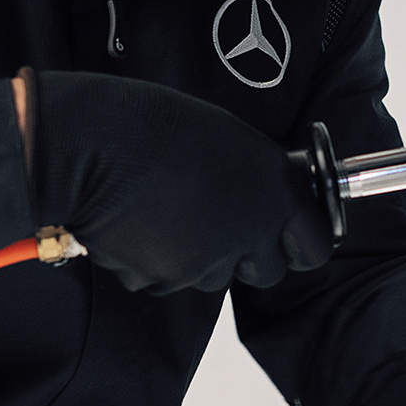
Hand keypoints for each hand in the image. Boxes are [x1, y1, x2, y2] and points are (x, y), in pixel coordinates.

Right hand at [23, 70, 331, 293]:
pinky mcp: (165, 279)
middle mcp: (250, 232)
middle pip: (267, 271)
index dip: (299, 242)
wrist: (91, 144)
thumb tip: (266, 198)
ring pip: (214, 276)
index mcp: (276, 191)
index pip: (315, 246)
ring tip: (168, 212)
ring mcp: (207, 261)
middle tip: (220, 224)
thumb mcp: (230, 139)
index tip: (287, 236)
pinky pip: (169, 280)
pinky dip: (157, 261)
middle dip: (249, 255)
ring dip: (200, 256)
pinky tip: (139, 224)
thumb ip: (258, 177)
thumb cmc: (154, 125)